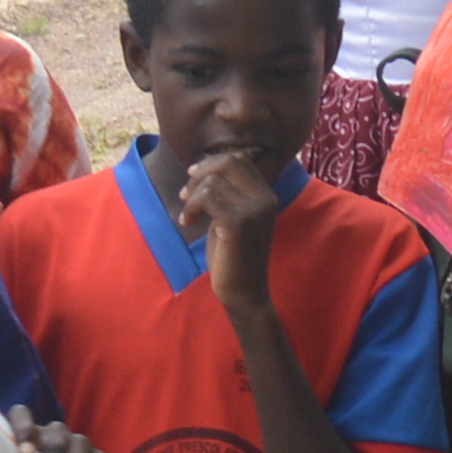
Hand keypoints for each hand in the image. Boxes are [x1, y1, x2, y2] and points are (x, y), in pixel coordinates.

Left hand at [173, 143, 279, 281]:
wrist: (244, 293)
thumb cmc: (234, 257)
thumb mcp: (233, 218)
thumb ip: (227, 194)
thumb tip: (205, 167)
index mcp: (267, 195)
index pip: (239, 159)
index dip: (212, 163)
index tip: (193, 176)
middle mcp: (265, 198)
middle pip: (228, 162)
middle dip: (200, 173)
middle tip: (185, 193)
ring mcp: (255, 209)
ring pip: (213, 182)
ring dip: (192, 197)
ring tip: (187, 216)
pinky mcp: (239, 222)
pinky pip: (208, 198)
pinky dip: (191, 208)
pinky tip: (187, 223)